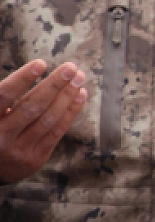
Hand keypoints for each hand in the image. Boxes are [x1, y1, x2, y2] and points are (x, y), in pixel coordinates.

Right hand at [0, 61, 86, 182]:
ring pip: (48, 119)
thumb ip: (4, 95)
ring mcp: (19, 149)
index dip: (22, 79)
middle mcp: (1, 136)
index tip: (41, 63)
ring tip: (79, 77)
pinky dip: (70, 111)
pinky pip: (57, 131)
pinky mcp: (36, 158)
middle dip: (54, 85)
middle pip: (32, 107)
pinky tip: (80, 94)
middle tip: (71, 67)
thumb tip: (33, 68)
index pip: (4, 96)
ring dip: (67, 96)